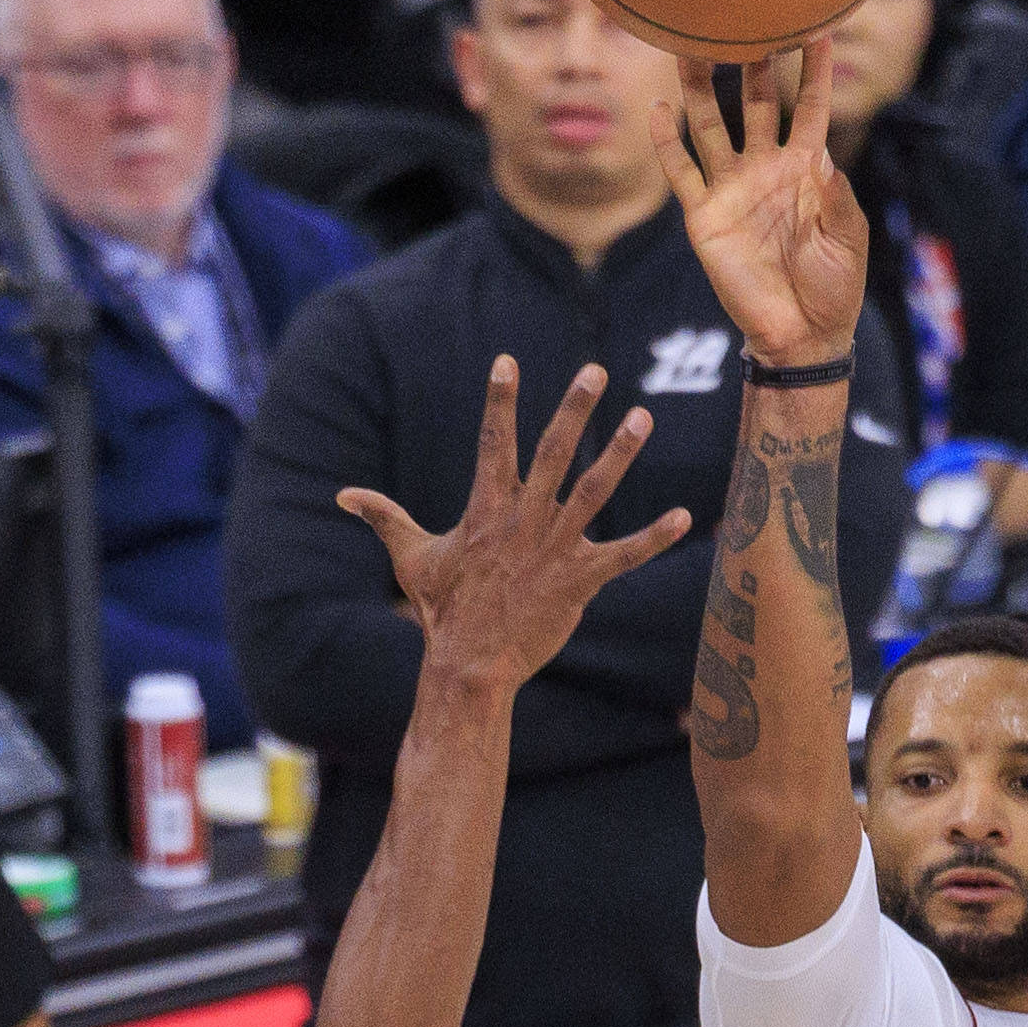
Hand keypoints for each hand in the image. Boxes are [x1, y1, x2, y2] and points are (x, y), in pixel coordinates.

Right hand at [335, 359, 689, 690]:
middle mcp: (523, 520)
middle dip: (574, 410)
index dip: (500, 401)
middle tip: (594, 372)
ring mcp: (554, 549)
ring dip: (619, 454)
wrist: (469, 664)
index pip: (493, 442)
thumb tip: (344, 496)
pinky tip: (683, 518)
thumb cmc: (441, 610)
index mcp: (485, 508)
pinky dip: (654, 538)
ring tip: (642, 418)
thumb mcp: (410, 558)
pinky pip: (623, 556)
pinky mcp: (580, 581)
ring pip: (593, 491)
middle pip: (552, 453)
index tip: (507, 361)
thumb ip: (384, 517)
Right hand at [653, 42, 869, 369]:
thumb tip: (820, 152)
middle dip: (753, 63)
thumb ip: (835, 195)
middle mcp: (766, 168)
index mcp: (807, 169)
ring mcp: (732, 189)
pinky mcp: (704, 216)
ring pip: (713, 126)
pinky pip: (682, 172)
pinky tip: (659, 109)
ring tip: (690, 48)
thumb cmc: (834, 288)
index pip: (811, 108)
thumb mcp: (848, 238)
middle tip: (746, 18)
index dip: (814, 71)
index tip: (818, 28)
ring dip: (703, 89)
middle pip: (757, 103)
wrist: (800, 334)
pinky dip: (667, 142)